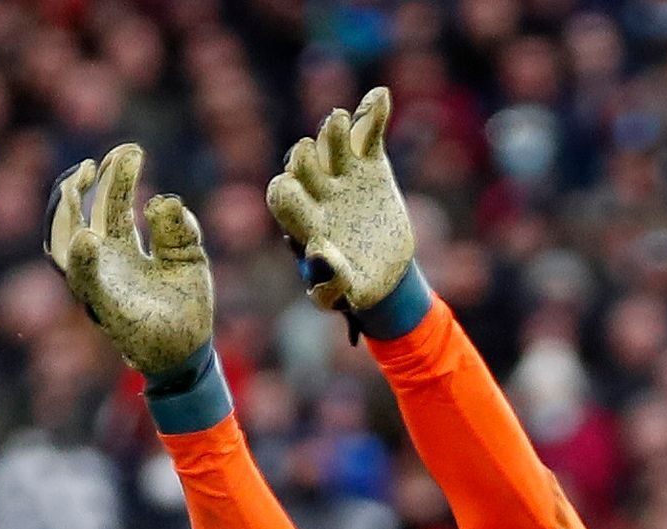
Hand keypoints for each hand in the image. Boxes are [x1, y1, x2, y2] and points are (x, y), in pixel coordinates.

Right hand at [44, 144, 211, 375]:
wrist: (188, 352)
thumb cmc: (184, 305)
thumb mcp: (188, 257)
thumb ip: (177, 227)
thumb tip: (162, 201)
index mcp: (122, 247)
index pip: (109, 204)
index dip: (116, 175)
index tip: (131, 150)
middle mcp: (104, 262)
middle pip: (85, 214)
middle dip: (92, 182)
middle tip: (108, 157)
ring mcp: (100, 284)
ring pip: (66, 243)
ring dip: (70, 210)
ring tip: (83, 179)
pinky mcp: (105, 309)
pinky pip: (85, 283)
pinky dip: (81, 261)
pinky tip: (88, 236)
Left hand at [266, 87, 413, 311]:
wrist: (384, 271)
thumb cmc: (354, 286)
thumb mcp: (343, 294)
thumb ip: (329, 283)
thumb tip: (319, 254)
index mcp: (304, 221)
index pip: (281, 195)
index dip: (284, 190)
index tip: (290, 186)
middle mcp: (319, 192)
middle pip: (301, 163)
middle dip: (304, 157)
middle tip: (310, 150)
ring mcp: (344, 175)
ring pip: (331, 142)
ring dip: (334, 131)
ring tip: (341, 122)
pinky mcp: (370, 165)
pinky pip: (369, 132)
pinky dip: (374, 113)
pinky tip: (380, 96)